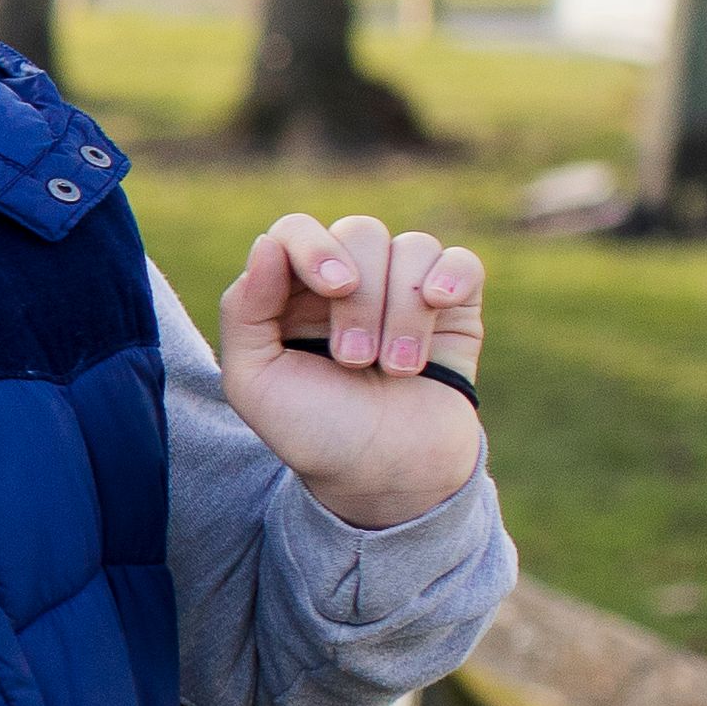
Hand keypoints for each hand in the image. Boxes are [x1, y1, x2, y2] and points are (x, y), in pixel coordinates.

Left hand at [217, 211, 489, 530]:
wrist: (386, 476)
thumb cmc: (315, 432)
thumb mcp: (255, 383)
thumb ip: (244, 311)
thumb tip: (267, 242)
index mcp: (292, 292)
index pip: (297, 229)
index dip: (315, 247)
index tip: (334, 288)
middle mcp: (348, 280)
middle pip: (360, 232)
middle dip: (362, 299)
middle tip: (354, 361)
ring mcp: (403, 291)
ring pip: (413, 247)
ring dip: (404, 312)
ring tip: (396, 370)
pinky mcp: (455, 309)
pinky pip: (462, 260)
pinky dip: (453, 277)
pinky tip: (441, 306)